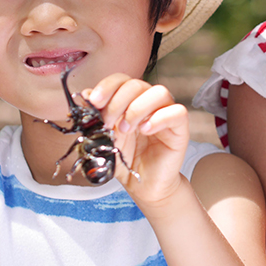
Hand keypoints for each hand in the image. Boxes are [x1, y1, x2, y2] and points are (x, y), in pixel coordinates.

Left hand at [85, 73, 188, 204]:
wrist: (143, 185)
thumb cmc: (126, 160)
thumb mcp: (104, 138)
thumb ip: (96, 117)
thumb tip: (85, 95)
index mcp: (131, 100)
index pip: (122, 80)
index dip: (107, 86)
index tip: (94, 101)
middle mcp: (149, 102)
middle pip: (137, 84)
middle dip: (117, 102)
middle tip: (108, 123)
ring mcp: (166, 113)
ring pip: (159, 92)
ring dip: (137, 109)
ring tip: (126, 129)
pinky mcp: (180, 128)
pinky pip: (177, 112)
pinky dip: (159, 118)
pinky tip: (146, 131)